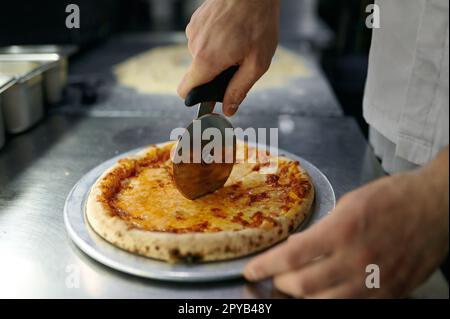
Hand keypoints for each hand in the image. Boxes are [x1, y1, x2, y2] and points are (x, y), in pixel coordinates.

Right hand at [177, 0, 278, 115]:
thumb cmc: (258, 21)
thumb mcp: (257, 63)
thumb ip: (240, 89)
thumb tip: (228, 109)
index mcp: (207, 60)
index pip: (184, 90)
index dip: (195, 97)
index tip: (209, 96)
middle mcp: (194, 45)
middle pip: (198, 73)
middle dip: (216, 73)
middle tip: (239, 61)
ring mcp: (193, 30)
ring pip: (201, 55)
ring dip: (217, 55)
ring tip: (237, 41)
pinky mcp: (196, 20)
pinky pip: (203, 40)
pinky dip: (215, 41)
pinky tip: (231, 30)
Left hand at [244, 149, 448, 297]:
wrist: (435, 206)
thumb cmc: (393, 198)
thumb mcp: (349, 202)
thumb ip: (322, 228)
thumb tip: (297, 247)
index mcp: (343, 229)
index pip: (292, 256)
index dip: (266, 266)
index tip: (253, 270)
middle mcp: (357, 258)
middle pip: (303, 286)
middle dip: (281, 283)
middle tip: (276, 276)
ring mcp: (375, 280)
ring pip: (325, 303)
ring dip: (303, 296)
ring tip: (296, 286)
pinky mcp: (391, 292)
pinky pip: (353, 307)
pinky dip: (332, 301)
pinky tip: (325, 293)